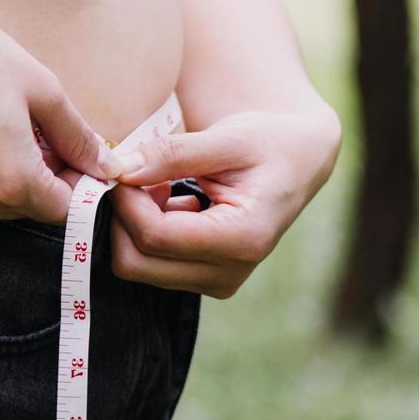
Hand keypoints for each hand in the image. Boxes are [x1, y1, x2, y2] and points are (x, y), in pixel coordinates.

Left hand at [102, 106, 342, 298]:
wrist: (297, 163)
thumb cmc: (269, 143)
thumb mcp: (227, 137)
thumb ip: (173, 154)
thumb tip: (121, 170)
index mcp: (244, 238)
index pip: (156, 235)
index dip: (126, 201)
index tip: (121, 166)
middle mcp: (230, 272)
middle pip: (137, 262)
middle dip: (123, 216)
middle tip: (137, 174)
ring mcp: (218, 282)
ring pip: (137, 265)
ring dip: (134, 223)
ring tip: (162, 184)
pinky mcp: (206, 281)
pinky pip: (150, 265)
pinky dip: (146, 232)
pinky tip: (173, 202)